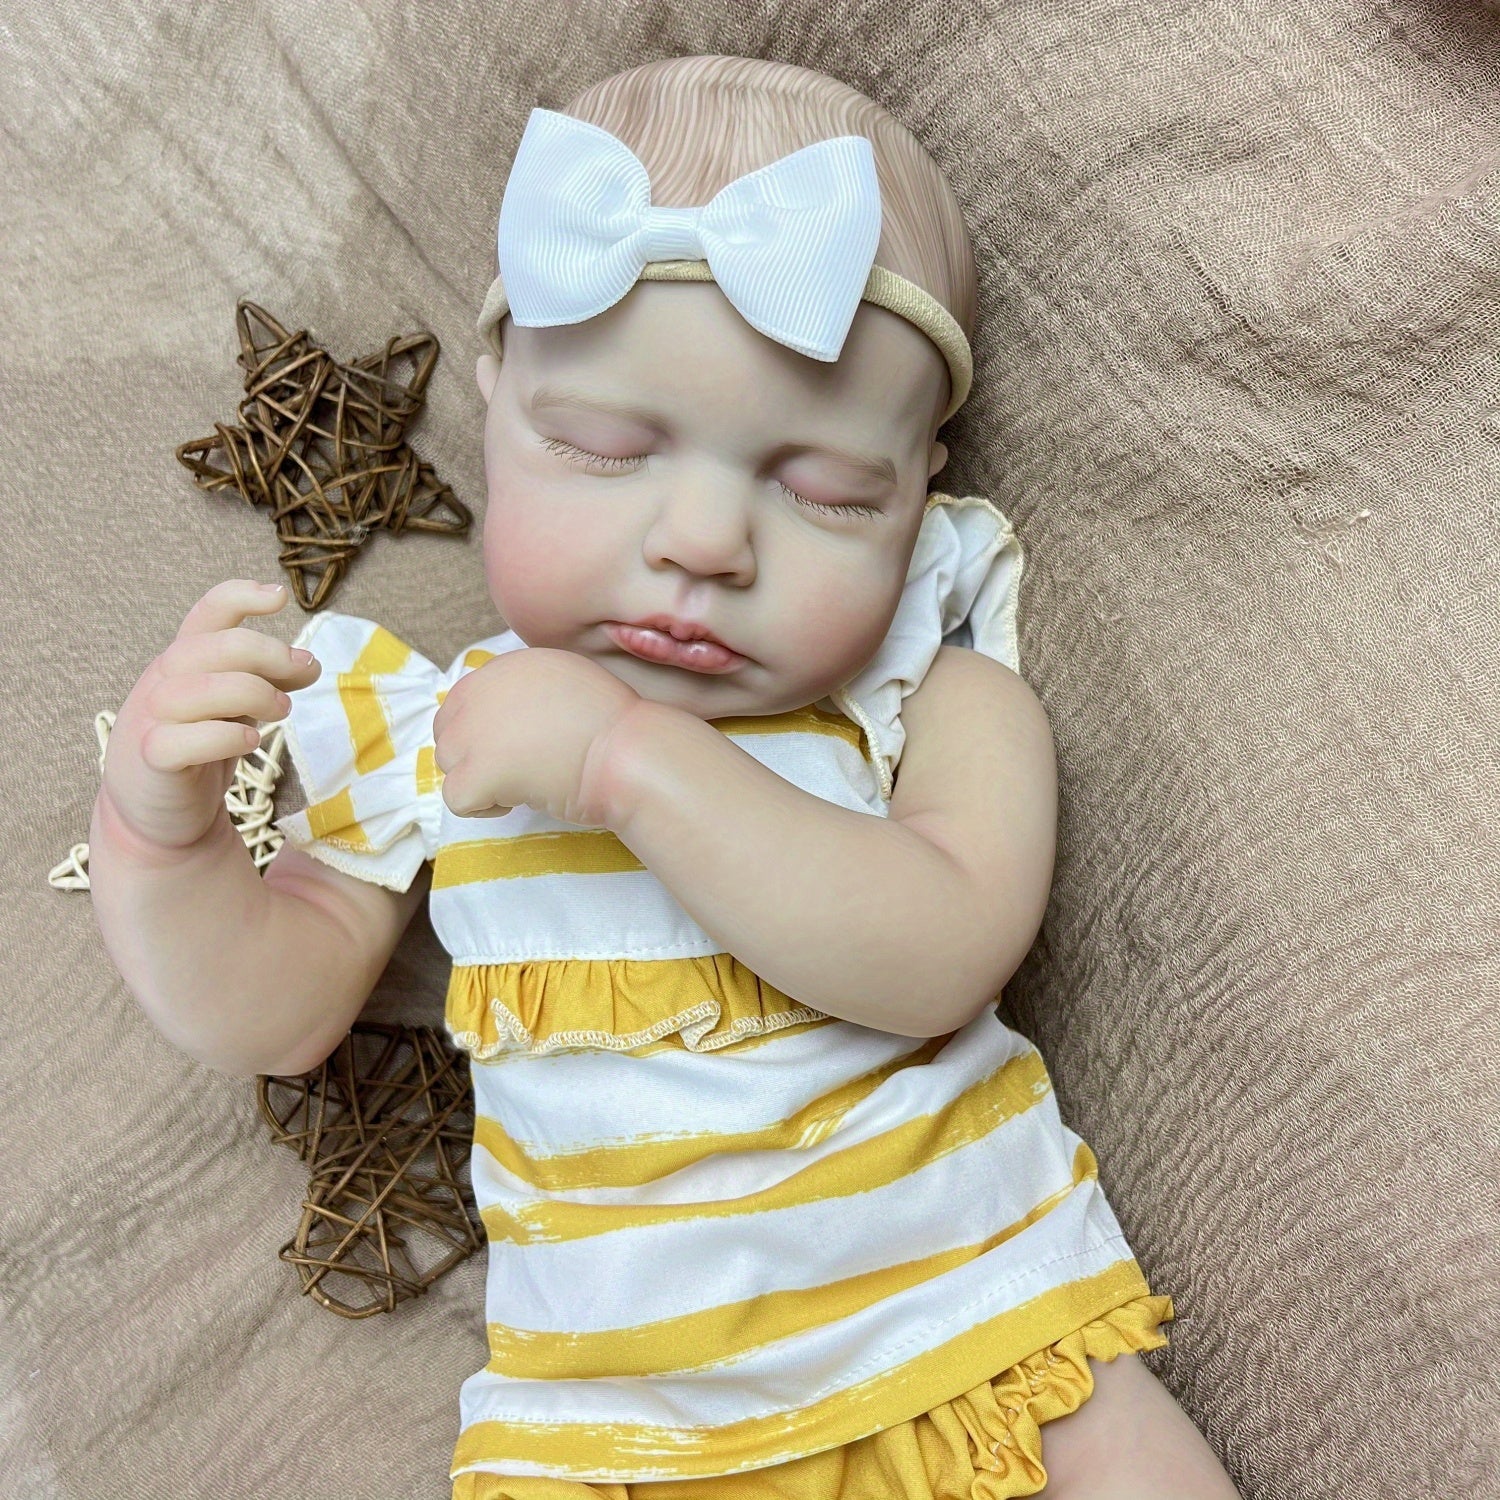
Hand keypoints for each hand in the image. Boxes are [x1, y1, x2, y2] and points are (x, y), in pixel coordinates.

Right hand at [100, 580, 321, 849]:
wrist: (158, 812)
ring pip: (196, 690)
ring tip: (282, 712)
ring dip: (252, 694)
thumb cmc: (201, 748)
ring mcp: (152, 719)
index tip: (279, 597)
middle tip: (302, 674)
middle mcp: (164, 680)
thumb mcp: (237, 706)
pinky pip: (179, 740)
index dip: (240, 595)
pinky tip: (250, 741)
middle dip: (269, 655)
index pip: (208, 613)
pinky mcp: (152, 760)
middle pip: (213, 647)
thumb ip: (267, 681)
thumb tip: (308, 662)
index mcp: (186, 659)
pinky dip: (221, 738)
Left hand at [432, 647, 641, 827]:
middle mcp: (483, 690)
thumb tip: (508, 719)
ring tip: (522, 784)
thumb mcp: (568, 683)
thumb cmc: (613, 727)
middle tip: (518, 769)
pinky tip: (517, 801)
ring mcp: (475, 730)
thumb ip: (529, 692)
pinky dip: (482, 808)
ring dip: (479, 778)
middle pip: (448, 731)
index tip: (519, 747)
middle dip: (475, 754)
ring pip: (448, 762)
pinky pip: (456, 797)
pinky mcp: (477, 771)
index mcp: (507, 667)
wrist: (627, 753)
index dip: (485, 731)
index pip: (464, 701)